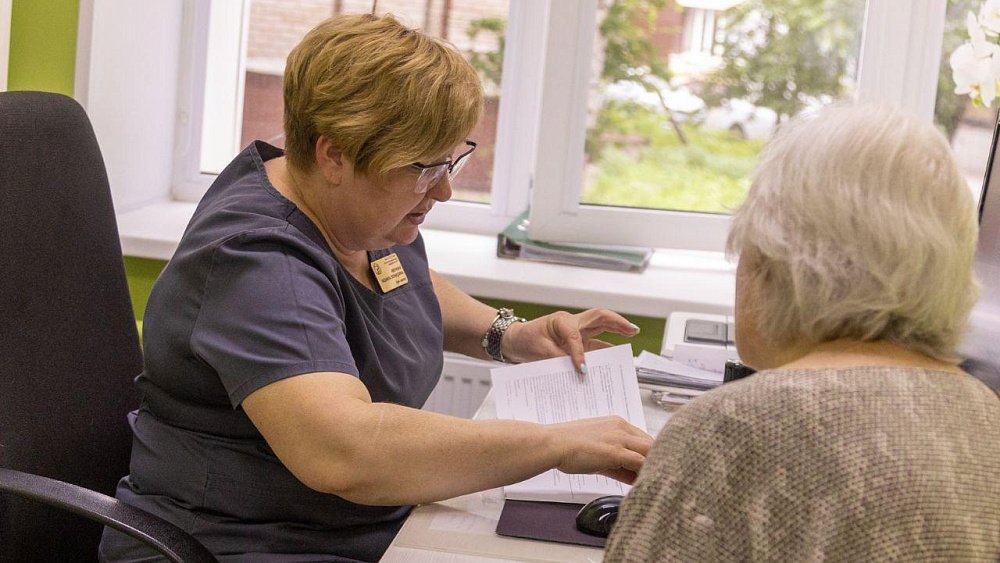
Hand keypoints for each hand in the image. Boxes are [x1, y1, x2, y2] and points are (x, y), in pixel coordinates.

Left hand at [501, 309, 639, 371]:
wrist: (515, 340)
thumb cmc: (525, 340)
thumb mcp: (538, 351)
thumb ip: (558, 359)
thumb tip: (576, 370)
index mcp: (561, 321)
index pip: (576, 337)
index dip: (579, 354)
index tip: (582, 370)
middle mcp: (572, 323)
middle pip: (600, 317)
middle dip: (617, 322)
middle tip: (632, 330)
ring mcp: (576, 332)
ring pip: (601, 328)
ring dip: (616, 332)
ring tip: (630, 339)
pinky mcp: (576, 342)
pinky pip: (594, 344)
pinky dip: (605, 350)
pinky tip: (613, 360)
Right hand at [546, 416, 652, 483]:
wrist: (553, 444)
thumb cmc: (567, 446)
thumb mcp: (595, 448)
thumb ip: (613, 459)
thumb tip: (626, 472)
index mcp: (617, 423)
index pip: (643, 439)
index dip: (648, 455)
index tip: (647, 468)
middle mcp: (621, 428)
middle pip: (651, 444)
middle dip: (655, 461)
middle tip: (655, 477)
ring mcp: (620, 439)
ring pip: (650, 452)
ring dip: (653, 467)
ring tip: (653, 482)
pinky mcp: (616, 452)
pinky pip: (640, 463)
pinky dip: (645, 473)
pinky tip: (645, 484)